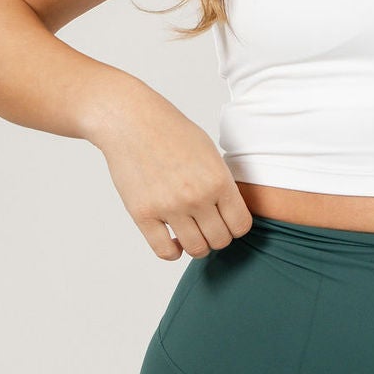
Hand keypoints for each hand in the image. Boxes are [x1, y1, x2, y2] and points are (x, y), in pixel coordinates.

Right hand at [89, 86, 254, 260]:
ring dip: (196, 245)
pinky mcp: (143, 214)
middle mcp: (196, 197)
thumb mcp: (209, 152)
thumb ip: (222, 185)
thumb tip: (230, 217)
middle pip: (220, 241)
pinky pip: (165, 251)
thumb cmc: (172, 133)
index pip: (241, 225)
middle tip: (206, 225)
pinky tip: (172, 239)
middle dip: (216, 236)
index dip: (234, 227)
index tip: (225, 220)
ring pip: (196, 249)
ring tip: (189, 231)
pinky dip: (173, 251)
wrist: (132, 121)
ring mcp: (169, 207)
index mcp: (218, 180)